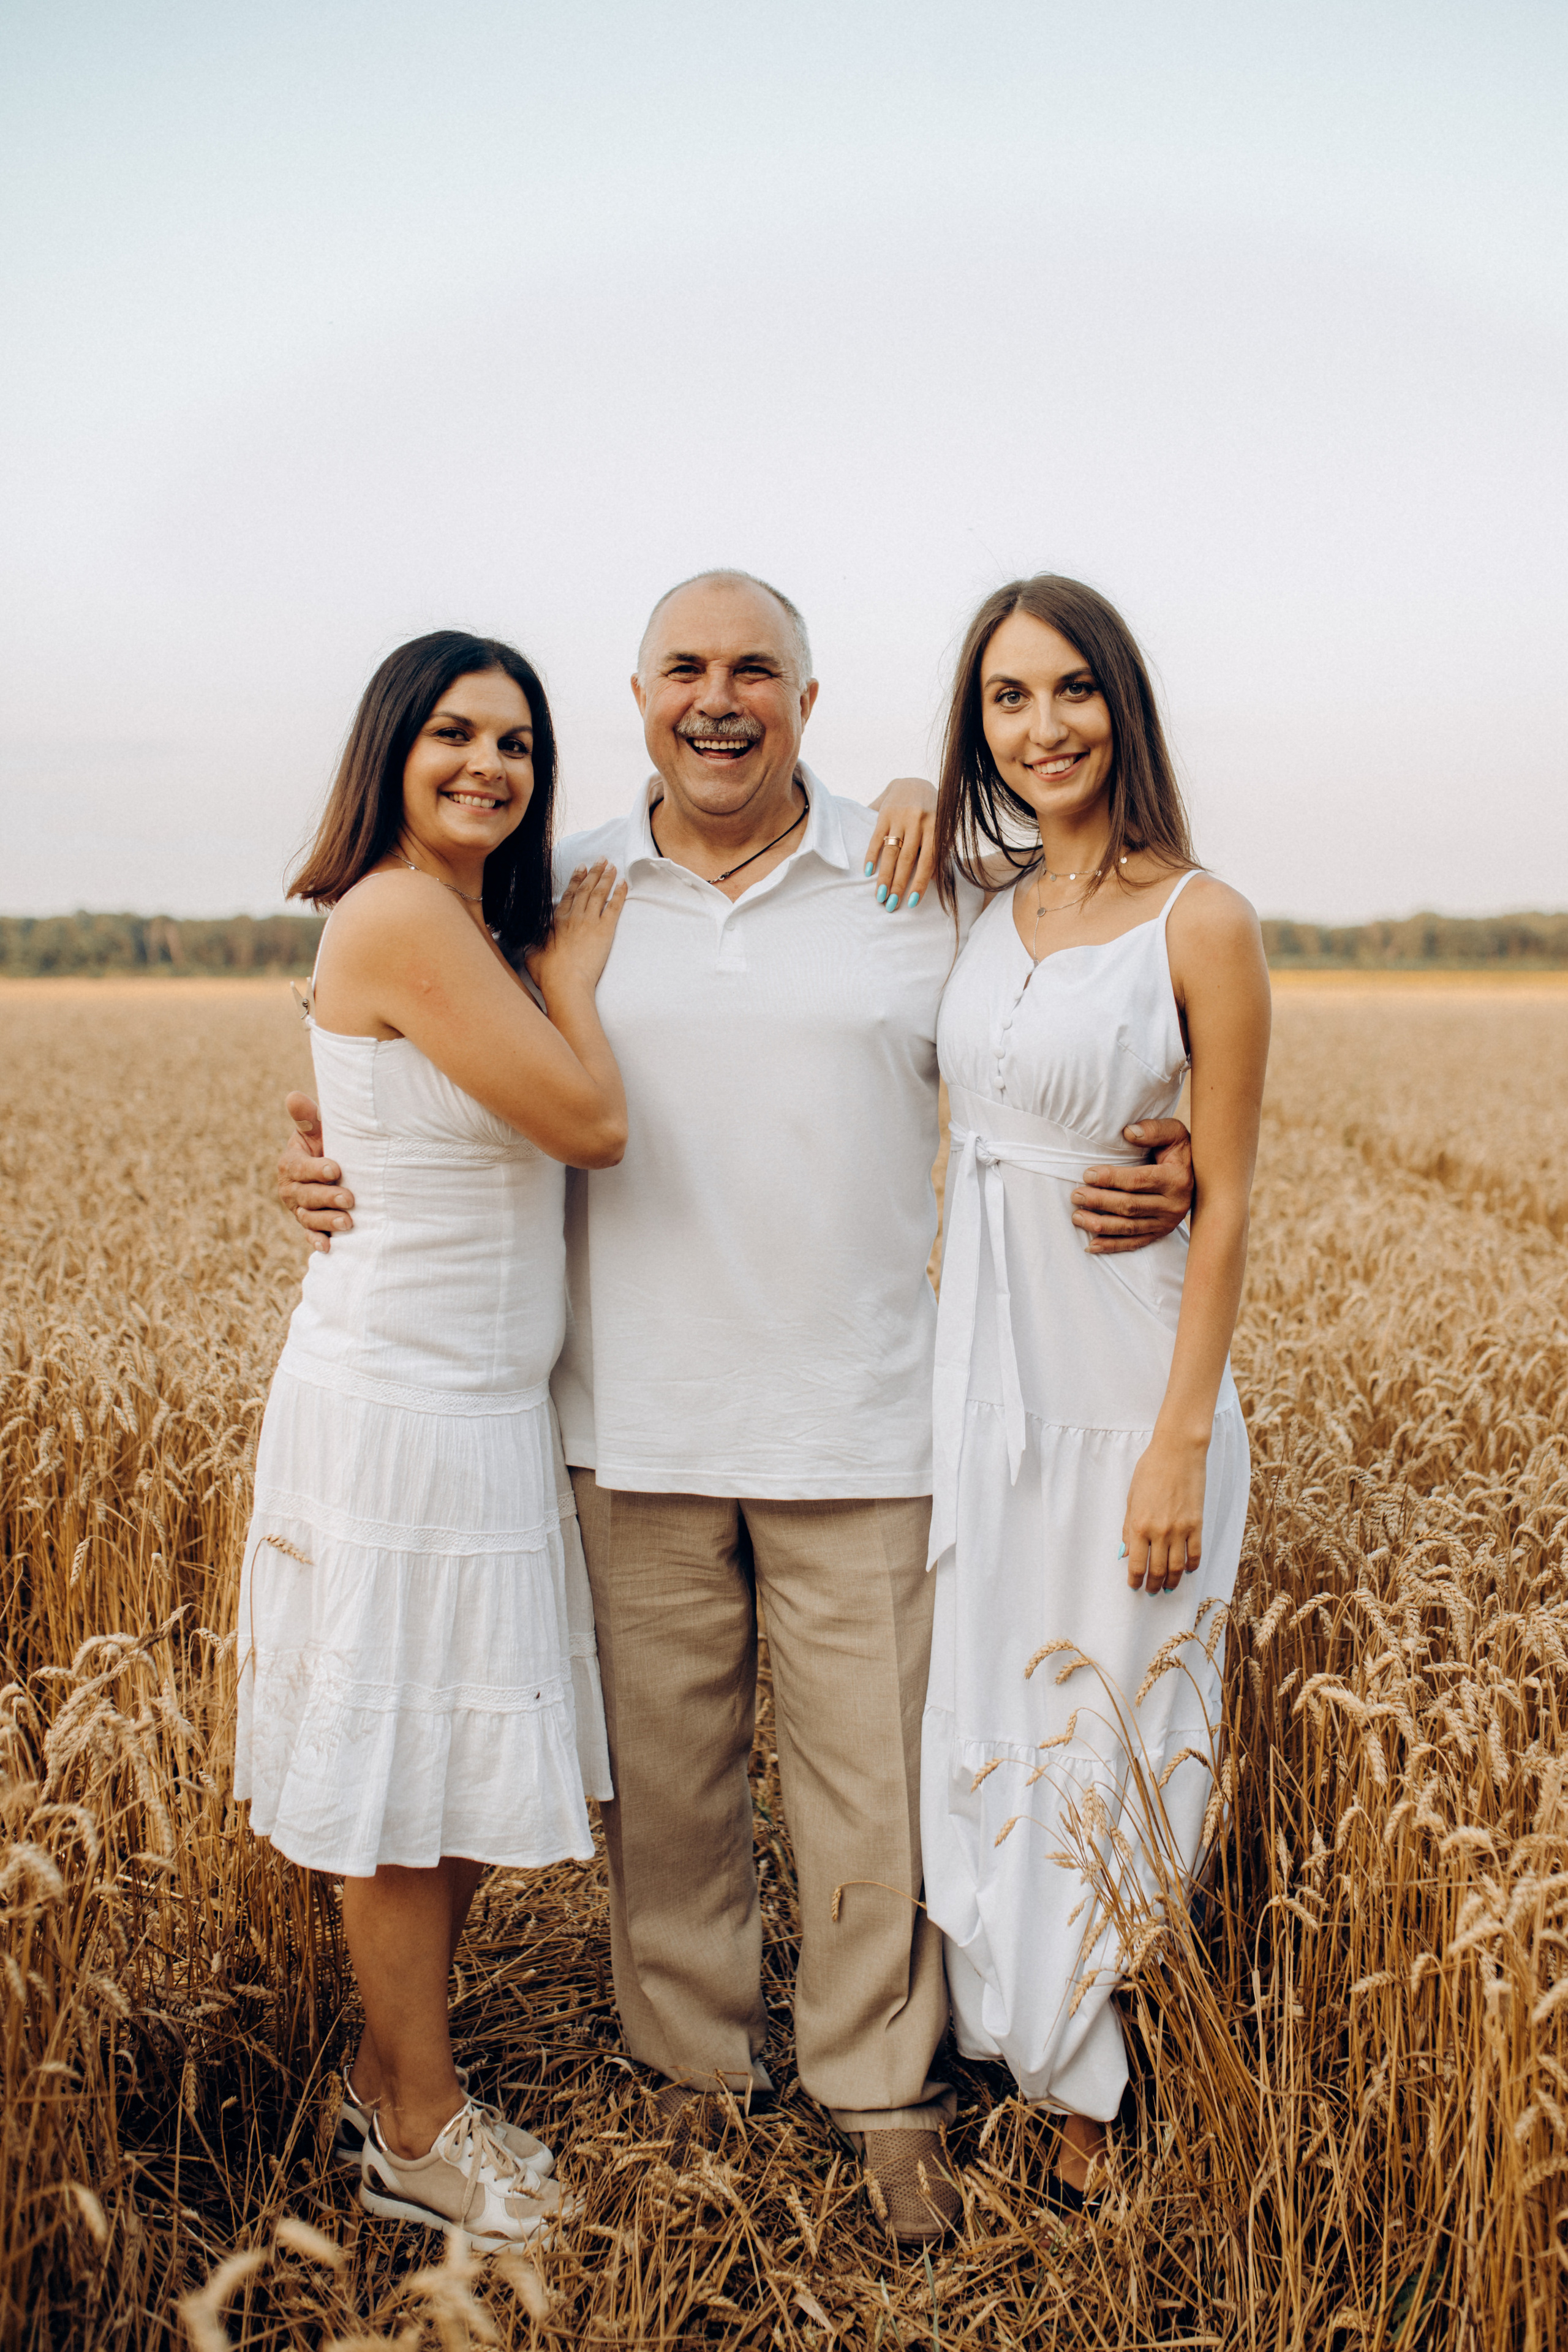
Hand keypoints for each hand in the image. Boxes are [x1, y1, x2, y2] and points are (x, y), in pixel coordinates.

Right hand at [278, 1091, 354, 1254]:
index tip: (335, 1169)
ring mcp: (300, 1209)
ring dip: (328, 1222)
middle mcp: (291, 1189)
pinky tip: (329, 1248)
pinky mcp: (310, 1226)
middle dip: (327, 1198)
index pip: (299, 1168)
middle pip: (305, 1196)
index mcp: (290, 1163)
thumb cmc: (329, 1144)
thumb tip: (293, 1096)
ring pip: (309, 1218)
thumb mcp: (319, 1130)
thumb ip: (308, 1118)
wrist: (337, 1169)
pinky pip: (311, 1236)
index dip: (315, 1169)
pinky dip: (318, 1242)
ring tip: (349, 1223)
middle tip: (349, 1199)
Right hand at [526, 860, 627, 999]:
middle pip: (585, 889)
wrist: (566, 983)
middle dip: (594, 872)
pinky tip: (624, 883)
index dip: (576, 880)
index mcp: (557, 922)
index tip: (581, 868)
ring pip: (599, 893)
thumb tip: (530, 948)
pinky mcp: (604, 930)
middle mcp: (573, 917)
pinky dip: (620, 893)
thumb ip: (534, 948)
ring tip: (613, 866)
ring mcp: (589, 922)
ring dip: (606, 878)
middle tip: (601, 859)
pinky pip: (614, 907)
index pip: (569, 895)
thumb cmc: (549, 975)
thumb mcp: (533, 958)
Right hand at [865, 778, 937, 910]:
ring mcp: (900, 817)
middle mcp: (918, 821)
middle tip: (891, 905)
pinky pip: (876, 838)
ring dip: (884, 876)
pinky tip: (868, 872)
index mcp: (935, 826)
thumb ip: (937, 850)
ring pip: (891, 852)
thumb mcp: (939, 827)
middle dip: (898, 884)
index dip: (920, 883)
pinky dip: (871, 855)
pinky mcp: (884, 813)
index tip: (913, 902)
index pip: (928, 860)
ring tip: (879, 895)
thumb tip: (933, 879)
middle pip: (907, 859)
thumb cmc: (930, 812)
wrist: (914, 782)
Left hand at [1072, 1119, 1191, 1252]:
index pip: (1137, 1181)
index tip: (1087, 1175)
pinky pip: (1134, 1243)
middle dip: (1100, 1202)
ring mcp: (1167, 1222)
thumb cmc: (1179, 1150)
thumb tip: (1129, 1132)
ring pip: (1129, 1227)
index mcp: (1176, 1179)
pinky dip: (1112, 1245)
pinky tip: (1091, 1245)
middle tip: (1076, 1195)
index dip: (1111, 1178)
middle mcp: (1174, 1205)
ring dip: (1101, 1225)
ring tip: (1077, 1217)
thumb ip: (1153, 1130)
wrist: (1201, 1175)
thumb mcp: (1173, 1133)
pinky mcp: (1161, 1233)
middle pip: (1130, 1206)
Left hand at [1121, 1434, 1205, 1593]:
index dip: (1135, 1580)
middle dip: (1152, 1585)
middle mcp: (1160, 1531)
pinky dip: (1192, 1566)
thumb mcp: (1132, 1499)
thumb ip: (1129, 1528)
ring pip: (1177, 1567)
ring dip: (1172, 1581)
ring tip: (1167, 1587)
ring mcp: (1180, 1529)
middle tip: (1151, 1591)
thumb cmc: (1150, 1471)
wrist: (1178, 1453)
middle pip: (1157, 1570)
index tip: (1134, 1586)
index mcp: (1139, 1525)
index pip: (1136, 1564)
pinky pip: (1195, 1553)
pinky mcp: (1197, 1524)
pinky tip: (1188, 1570)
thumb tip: (1126, 1552)